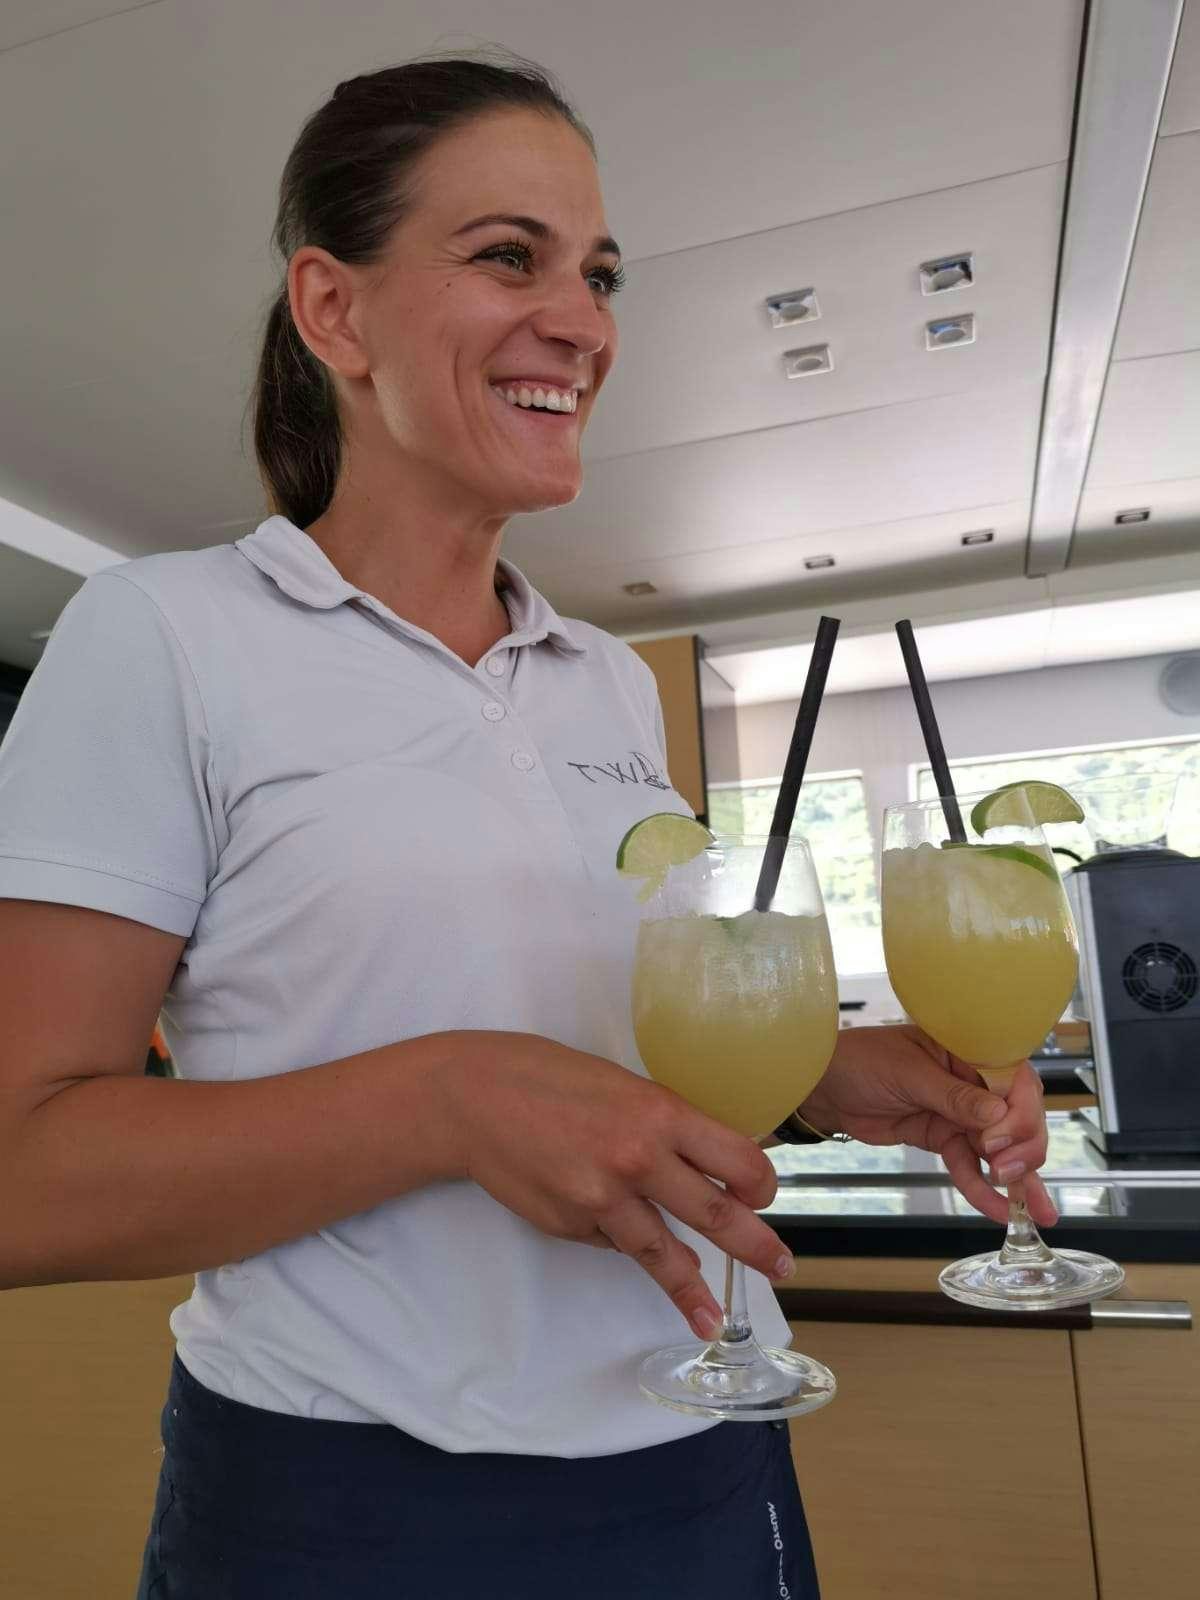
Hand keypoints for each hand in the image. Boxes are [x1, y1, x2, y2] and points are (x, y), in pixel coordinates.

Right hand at [440, 1031, 794, 1338]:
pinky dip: (619, 1238)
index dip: (759, 1183)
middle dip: (755, 1247)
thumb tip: (700, 1167)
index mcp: (659, 1112)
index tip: (764, 1196)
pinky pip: (610, 1242)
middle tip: (782, 1268)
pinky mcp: (571, 1225)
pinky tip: (610, 1224)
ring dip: (692, 1290)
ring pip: (662, 1253)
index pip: (736, 1159)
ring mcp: (602, 1199)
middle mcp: (638, 1159)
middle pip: (715, 1215)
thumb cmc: (549, 1077)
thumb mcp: (622, 1085)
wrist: (474, 1098)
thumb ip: (662, 1124)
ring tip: (713, 1319)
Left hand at [797, 1025, 1056, 1226]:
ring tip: (1030, 1211)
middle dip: (1022, 1148)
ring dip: (1018, 1179)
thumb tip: (998, 1116)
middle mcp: (974, 1082)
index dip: (1020, 1113)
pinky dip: (983, 1190)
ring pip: (1002, 1148)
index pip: (1016, 1081)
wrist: (823, 1087)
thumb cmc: (860, 1060)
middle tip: (1004, 1171)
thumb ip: (953, 1096)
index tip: (999, 1139)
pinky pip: (970, 1166)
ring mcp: (960, 1113)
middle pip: (1018, 1117)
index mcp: (970, 1051)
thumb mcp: (907, 1073)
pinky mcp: (943, 1138)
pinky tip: (1000, 1212)